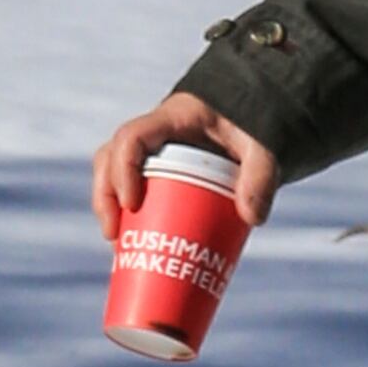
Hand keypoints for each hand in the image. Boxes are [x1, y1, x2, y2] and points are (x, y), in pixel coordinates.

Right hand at [91, 97, 275, 247]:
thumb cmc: (254, 126)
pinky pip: (133, 190)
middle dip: (105, 196)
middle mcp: (154, 133)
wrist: (254, 119)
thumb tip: (252, 218)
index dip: (123, 169)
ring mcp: (154, 152)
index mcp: (172, 118)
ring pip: (114, 174)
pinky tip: (134, 248)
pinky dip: (129, 217)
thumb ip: (262, 175)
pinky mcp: (161, 171)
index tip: (132, 205)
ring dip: (110, 208)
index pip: (131, 137)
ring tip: (119, 245)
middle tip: (114, 235)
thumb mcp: (261, 144)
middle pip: (110, 158)